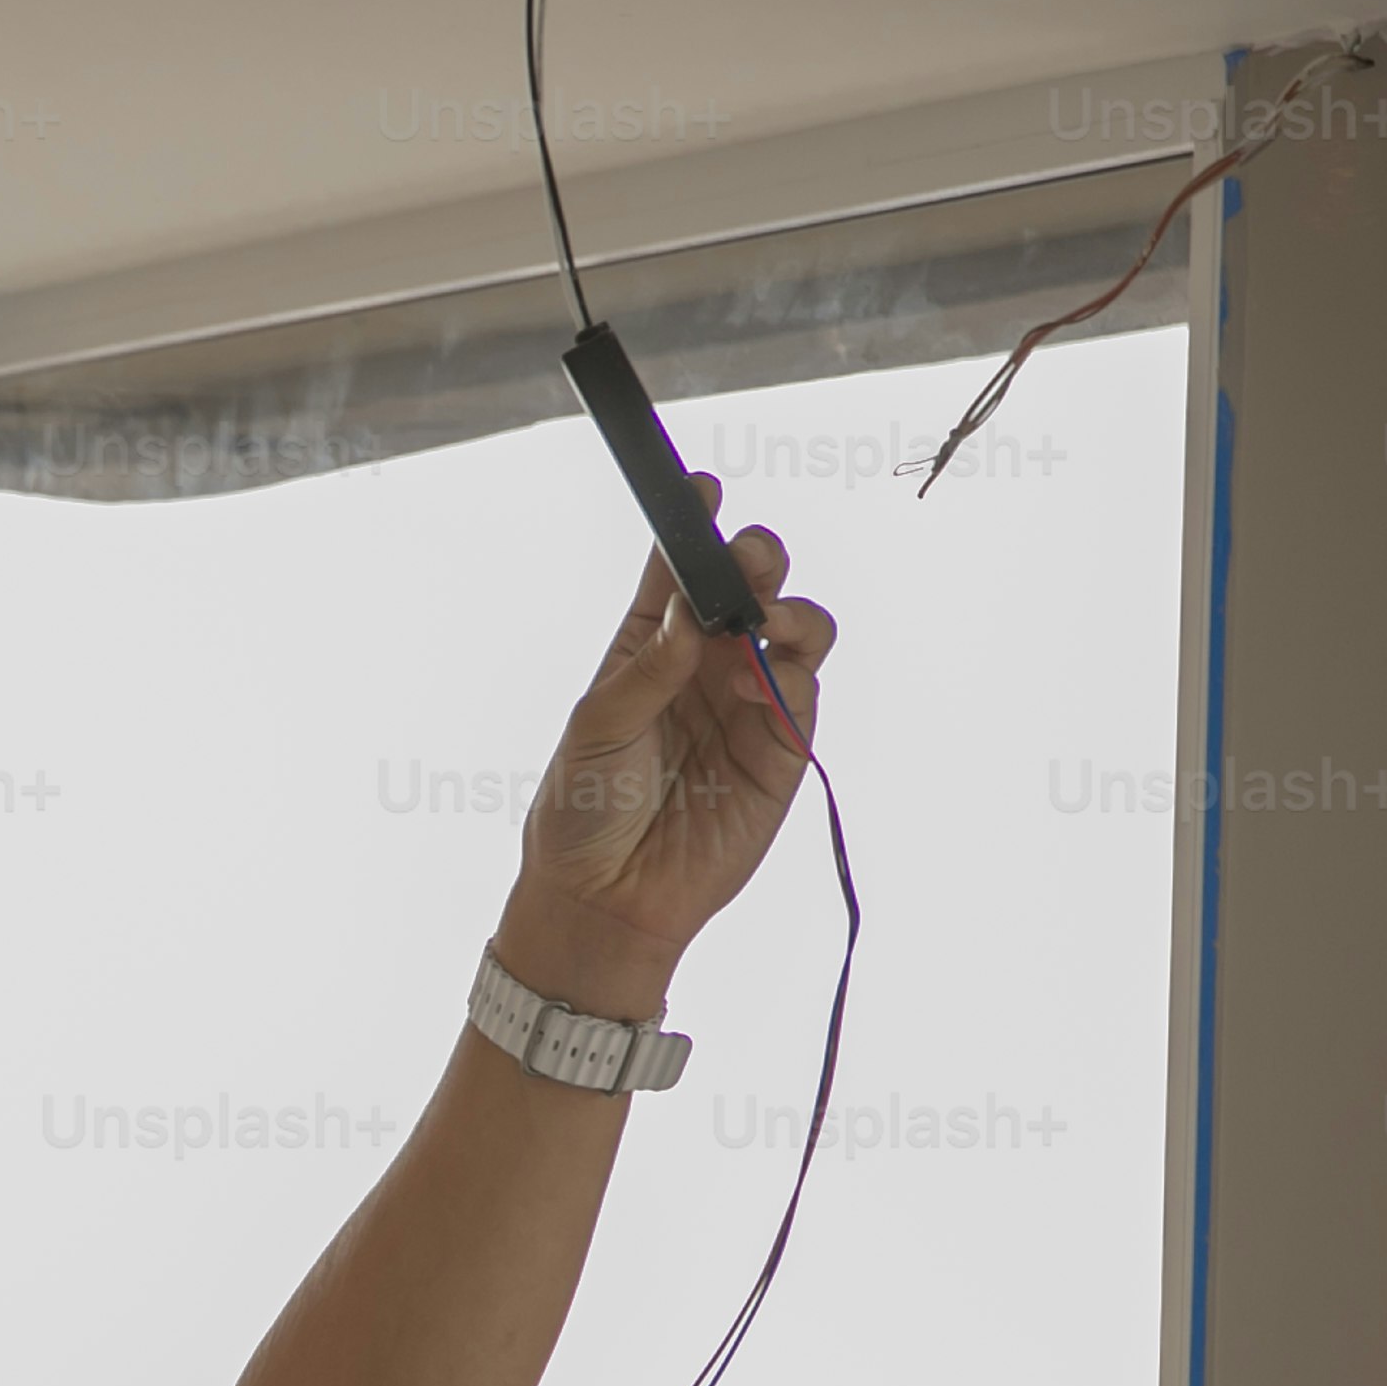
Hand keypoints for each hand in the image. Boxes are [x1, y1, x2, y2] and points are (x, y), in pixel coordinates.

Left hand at [490, 495, 843, 1020]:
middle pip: (749, 586)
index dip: (692, 524)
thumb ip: (647, 666)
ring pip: (794, 629)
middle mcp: (702, 665)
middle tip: (749, 562)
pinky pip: (803, 690)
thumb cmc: (583, 812)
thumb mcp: (596, 729)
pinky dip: (790, 675)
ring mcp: (745, 702)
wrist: (608, 899)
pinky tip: (757, 687)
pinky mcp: (780, 747)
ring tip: (763, 627)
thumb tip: (688, 606)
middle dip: (758, 559)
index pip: (675, 570)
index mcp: (647, 647)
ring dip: (789, 612)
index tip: (701, 486)